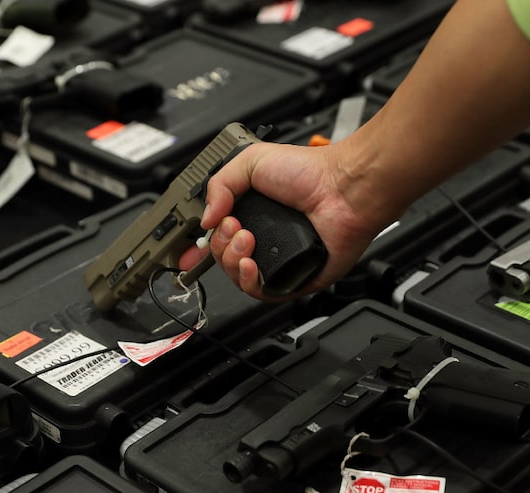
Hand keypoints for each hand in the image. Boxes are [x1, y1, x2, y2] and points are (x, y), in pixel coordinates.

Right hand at [179, 140, 401, 300]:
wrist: (343, 189)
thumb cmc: (310, 172)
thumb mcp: (250, 162)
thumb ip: (219, 185)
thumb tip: (206, 218)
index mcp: (252, 213)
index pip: (217, 236)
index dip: (197, 247)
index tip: (186, 252)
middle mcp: (263, 238)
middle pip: (221, 257)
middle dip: (219, 244)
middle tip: (235, 226)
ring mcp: (278, 259)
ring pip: (237, 277)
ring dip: (231, 260)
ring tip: (246, 238)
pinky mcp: (294, 278)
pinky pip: (262, 293)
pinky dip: (248, 281)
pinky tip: (249, 264)